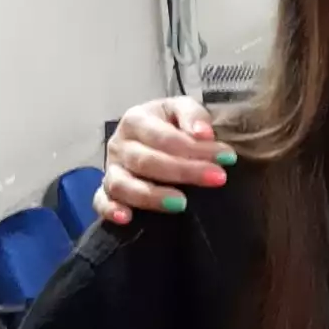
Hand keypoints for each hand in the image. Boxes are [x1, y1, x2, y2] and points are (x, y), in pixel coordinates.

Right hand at [94, 97, 235, 222]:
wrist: (152, 134)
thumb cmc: (171, 123)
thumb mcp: (182, 110)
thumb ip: (193, 115)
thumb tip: (204, 134)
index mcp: (136, 120)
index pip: (164, 137)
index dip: (195, 149)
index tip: (227, 158)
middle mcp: (119, 145)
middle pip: (146, 161)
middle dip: (184, 171)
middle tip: (218, 178)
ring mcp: (111, 169)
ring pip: (123, 184)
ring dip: (152, 196)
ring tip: (182, 204)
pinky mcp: (106, 192)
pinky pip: (101, 202)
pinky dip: (110, 210)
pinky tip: (127, 218)